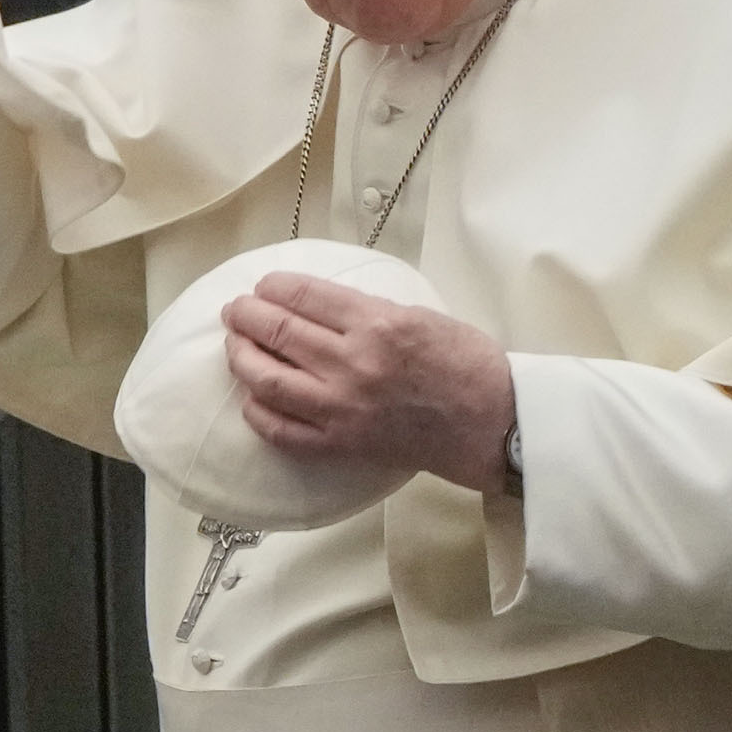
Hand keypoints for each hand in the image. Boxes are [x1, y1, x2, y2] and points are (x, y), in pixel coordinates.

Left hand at [222, 273, 514, 493]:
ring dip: (241, 357)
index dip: (272, 287)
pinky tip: (252, 397)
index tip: (263, 286)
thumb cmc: (467, 365)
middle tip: (236, 310)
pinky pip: (281, 430)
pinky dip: (258, 411)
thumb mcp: (418, 315)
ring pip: (267, 379)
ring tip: (236, 345)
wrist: (495, 425)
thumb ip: (364, 308)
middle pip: (276, 331)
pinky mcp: (342, 444)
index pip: (301, 295)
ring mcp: (343, 408)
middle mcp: (353, 364)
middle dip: (245, 315)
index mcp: (376, 323)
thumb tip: (315, 303)